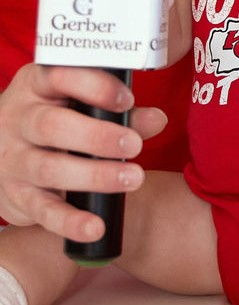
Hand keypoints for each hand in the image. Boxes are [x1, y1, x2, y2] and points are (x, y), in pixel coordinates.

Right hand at [0, 63, 165, 240]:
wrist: (2, 151)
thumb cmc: (56, 120)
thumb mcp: (81, 106)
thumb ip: (120, 112)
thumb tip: (156, 119)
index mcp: (37, 86)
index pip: (60, 78)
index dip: (94, 87)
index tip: (127, 100)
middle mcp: (18, 119)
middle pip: (52, 126)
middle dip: (97, 137)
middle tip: (134, 144)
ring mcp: (12, 159)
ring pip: (49, 168)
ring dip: (94, 176)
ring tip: (133, 178)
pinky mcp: (14, 195)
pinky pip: (42, 210)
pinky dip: (70, 221)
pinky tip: (96, 227)